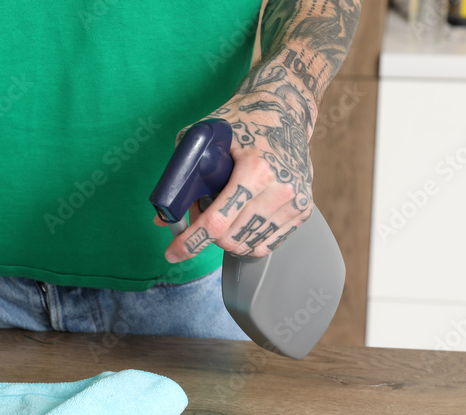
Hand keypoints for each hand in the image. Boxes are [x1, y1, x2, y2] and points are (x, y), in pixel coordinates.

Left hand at [161, 84, 316, 262]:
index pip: (217, 222)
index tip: (173, 253)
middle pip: (229, 239)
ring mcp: (295, 202)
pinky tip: (240, 218)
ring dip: (226, 237)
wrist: (285, 110)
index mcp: (256, 169)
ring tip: (224, 210)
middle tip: (201, 212)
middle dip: (207, 234)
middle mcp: (280, 189)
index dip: (190, 242)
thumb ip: (181, 176)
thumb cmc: (242, 121)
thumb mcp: (205, 138)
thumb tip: (162, 218)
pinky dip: (245, 239)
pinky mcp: (303, 211)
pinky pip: (265, 244)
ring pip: (247, 246)